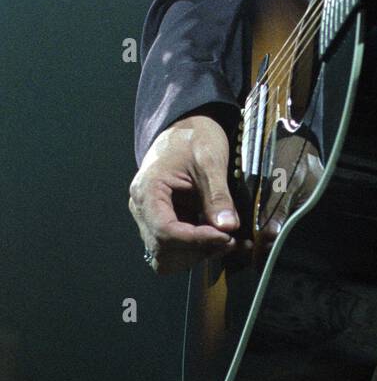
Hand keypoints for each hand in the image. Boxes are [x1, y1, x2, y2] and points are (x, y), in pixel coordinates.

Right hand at [129, 113, 251, 275]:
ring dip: (198, 254)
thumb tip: (227, 227)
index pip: (165, 231)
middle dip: (198, 250)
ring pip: (167, 255)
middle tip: (231, 240)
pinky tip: (221, 238)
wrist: (187, 125)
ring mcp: (150, 216)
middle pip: (163, 249)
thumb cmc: (194, 136)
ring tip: (228, 240)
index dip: (196, 240)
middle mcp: (142, 208)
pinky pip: (176, 247)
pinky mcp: (164, 220)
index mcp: (148, 190)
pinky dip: (198, 249)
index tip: (225, 237)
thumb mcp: (210, 160)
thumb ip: (218, 195)